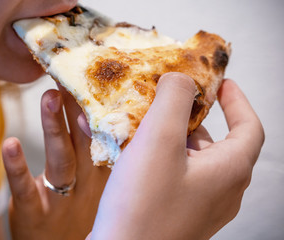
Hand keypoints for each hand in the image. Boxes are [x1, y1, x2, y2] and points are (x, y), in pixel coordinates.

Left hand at [2, 86, 110, 239]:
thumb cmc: (79, 213)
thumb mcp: (95, 183)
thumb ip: (95, 151)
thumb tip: (89, 113)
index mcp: (102, 174)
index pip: (104, 135)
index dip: (99, 106)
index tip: (91, 75)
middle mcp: (88, 184)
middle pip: (84, 140)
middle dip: (78, 106)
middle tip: (70, 75)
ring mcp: (62, 199)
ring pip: (62, 160)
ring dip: (55, 127)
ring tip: (49, 97)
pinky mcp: (36, 213)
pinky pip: (26, 189)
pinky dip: (17, 167)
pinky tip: (10, 144)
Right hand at [89, 73, 263, 238]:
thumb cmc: (142, 205)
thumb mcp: (159, 140)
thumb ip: (174, 100)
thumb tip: (181, 79)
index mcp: (228, 171)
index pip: (249, 127)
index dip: (237, 101)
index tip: (221, 83)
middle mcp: (219, 191)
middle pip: (215, 142)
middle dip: (192, 117)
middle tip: (169, 101)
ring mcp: (197, 205)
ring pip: (189, 159)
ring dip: (169, 137)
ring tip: (142, 123)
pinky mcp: (174, 212)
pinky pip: (172, 175)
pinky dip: (157, 157)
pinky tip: (130, 150)